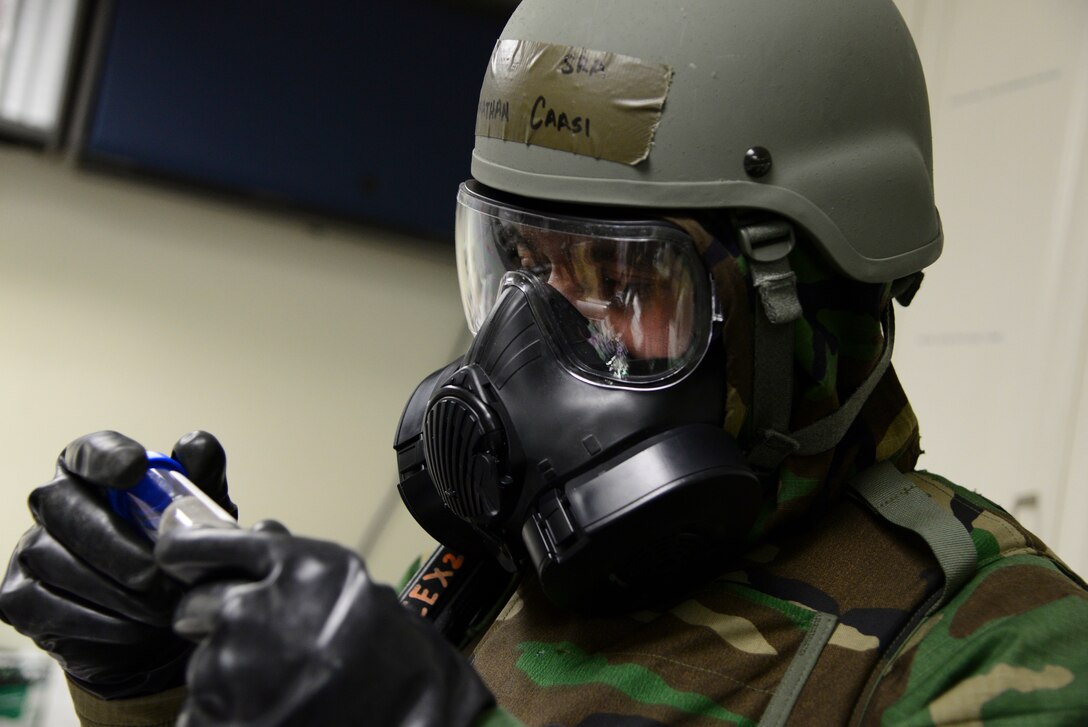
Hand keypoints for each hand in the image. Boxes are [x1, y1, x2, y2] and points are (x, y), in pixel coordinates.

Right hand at [0, 430, 236, 698]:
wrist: (161, 628)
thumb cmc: (178, 558)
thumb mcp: (201, 518)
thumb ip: (203, 477)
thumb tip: (194, 445)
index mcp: (95, 472)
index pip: (89, 451)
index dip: (107, 457)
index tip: (137, 469)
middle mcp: (54, 502)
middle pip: (63, 504)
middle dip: (113, 541)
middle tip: (156, 573)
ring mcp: (30, 549)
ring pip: (53, 559)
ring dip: (111, 588)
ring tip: (160, 606)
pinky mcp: (19, 598)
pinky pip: (45, 604)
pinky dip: (95, 619)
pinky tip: (134, 627)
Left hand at [156, 526, 494, 726]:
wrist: (411, 712)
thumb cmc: (390, 655)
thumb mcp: (349, 587)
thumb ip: (295, 563)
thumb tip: (256, 535)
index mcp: (299, 565)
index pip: (209, 544)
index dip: (185, 550)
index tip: (173, 554)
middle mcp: (256, 605)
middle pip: (196, 605)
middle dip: (213, 623)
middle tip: (257, 646)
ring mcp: (232, 662)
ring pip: (202, 662)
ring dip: (227, 673)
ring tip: (279, 687)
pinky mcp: (215, 713)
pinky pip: (200, 709)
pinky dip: (223, 712)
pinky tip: (266, 710)